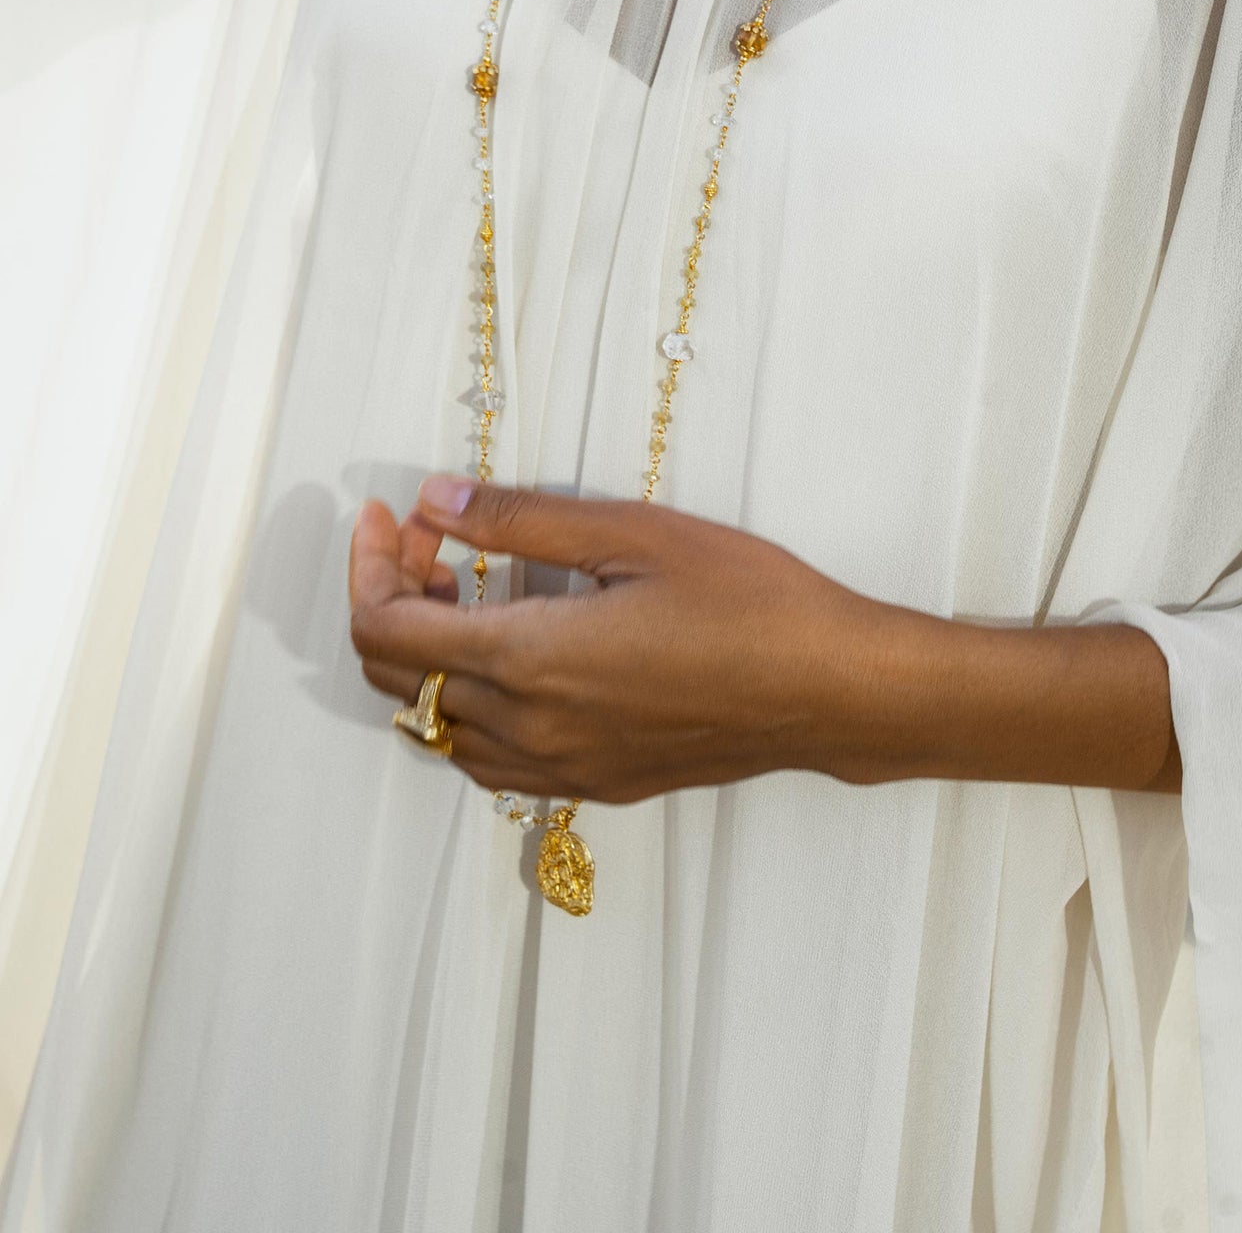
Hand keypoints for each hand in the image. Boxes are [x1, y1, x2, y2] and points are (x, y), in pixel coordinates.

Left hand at [348, 477, 892, 804]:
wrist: (829, 691)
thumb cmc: (749, 604)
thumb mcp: (632, 533)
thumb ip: (519, 518)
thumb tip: (436, 500)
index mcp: (530, 662)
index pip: (386, 631)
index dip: (369, 566)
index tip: (390, 515)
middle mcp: (529, 731)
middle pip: (396, 683)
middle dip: (393, 600)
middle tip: (433, 539)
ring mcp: (560, 768)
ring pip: (436, 729)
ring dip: (427, 658)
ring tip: (471, 590)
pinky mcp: (594, 783)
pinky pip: (487, 759)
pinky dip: (466, 704)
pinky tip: (512, 652)